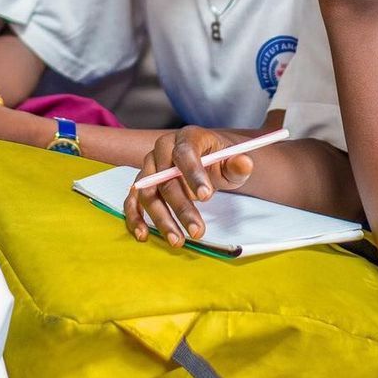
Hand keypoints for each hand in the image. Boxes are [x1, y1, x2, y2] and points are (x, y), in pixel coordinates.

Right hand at [122, 126, 254, 246]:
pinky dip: (135, 218)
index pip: (185, 153)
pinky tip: (144, 235)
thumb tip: (245, 163)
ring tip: (178, 240)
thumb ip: (238, 165)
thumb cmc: (218, 161)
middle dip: (182, 207)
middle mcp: (163, 148)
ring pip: (148, 193)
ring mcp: (149, 166)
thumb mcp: (232, 163)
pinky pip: (132, 201)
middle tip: (198, 231)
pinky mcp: (141, 183)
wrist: (205, 161)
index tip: (206, 197)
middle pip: (165, 178)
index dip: (193, 174)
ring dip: (161, 218)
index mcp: (187, 137)